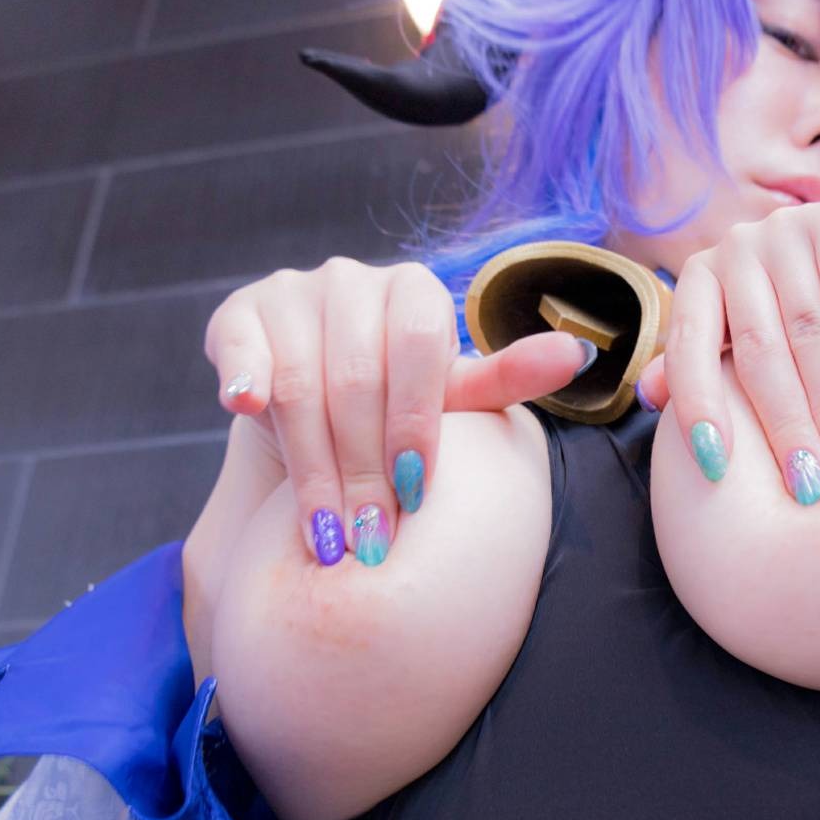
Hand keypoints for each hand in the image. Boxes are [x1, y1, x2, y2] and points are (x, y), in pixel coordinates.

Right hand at [203, 257, 593, 565]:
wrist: (322, 402)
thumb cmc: (402, 400)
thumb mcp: (457, 393)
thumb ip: (509, 376)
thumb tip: (580, 353)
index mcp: (415, 291)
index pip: (421, 347)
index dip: (417, 422)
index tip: (416, 493)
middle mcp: (351, 279)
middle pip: (358, 377)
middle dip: (366, 469)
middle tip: (371, 540)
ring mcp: (291, 292)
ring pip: (302, 382)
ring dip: (313, 466)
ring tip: (326, 536)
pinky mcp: (239, 313)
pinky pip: (240, 345)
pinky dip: (243, 376)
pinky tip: (244, 408)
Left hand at [633, 201, 819, 504]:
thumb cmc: (791, 313)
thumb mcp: (741, 337)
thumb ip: (699, 367)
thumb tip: (646, 398)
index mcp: (699, 281)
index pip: (688, 350)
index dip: (698, 409)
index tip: (716, 468)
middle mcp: (734, 250)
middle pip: (757, 350)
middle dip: (784, 425)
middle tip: (808, 485)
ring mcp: (785, 232)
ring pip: (807, 332)